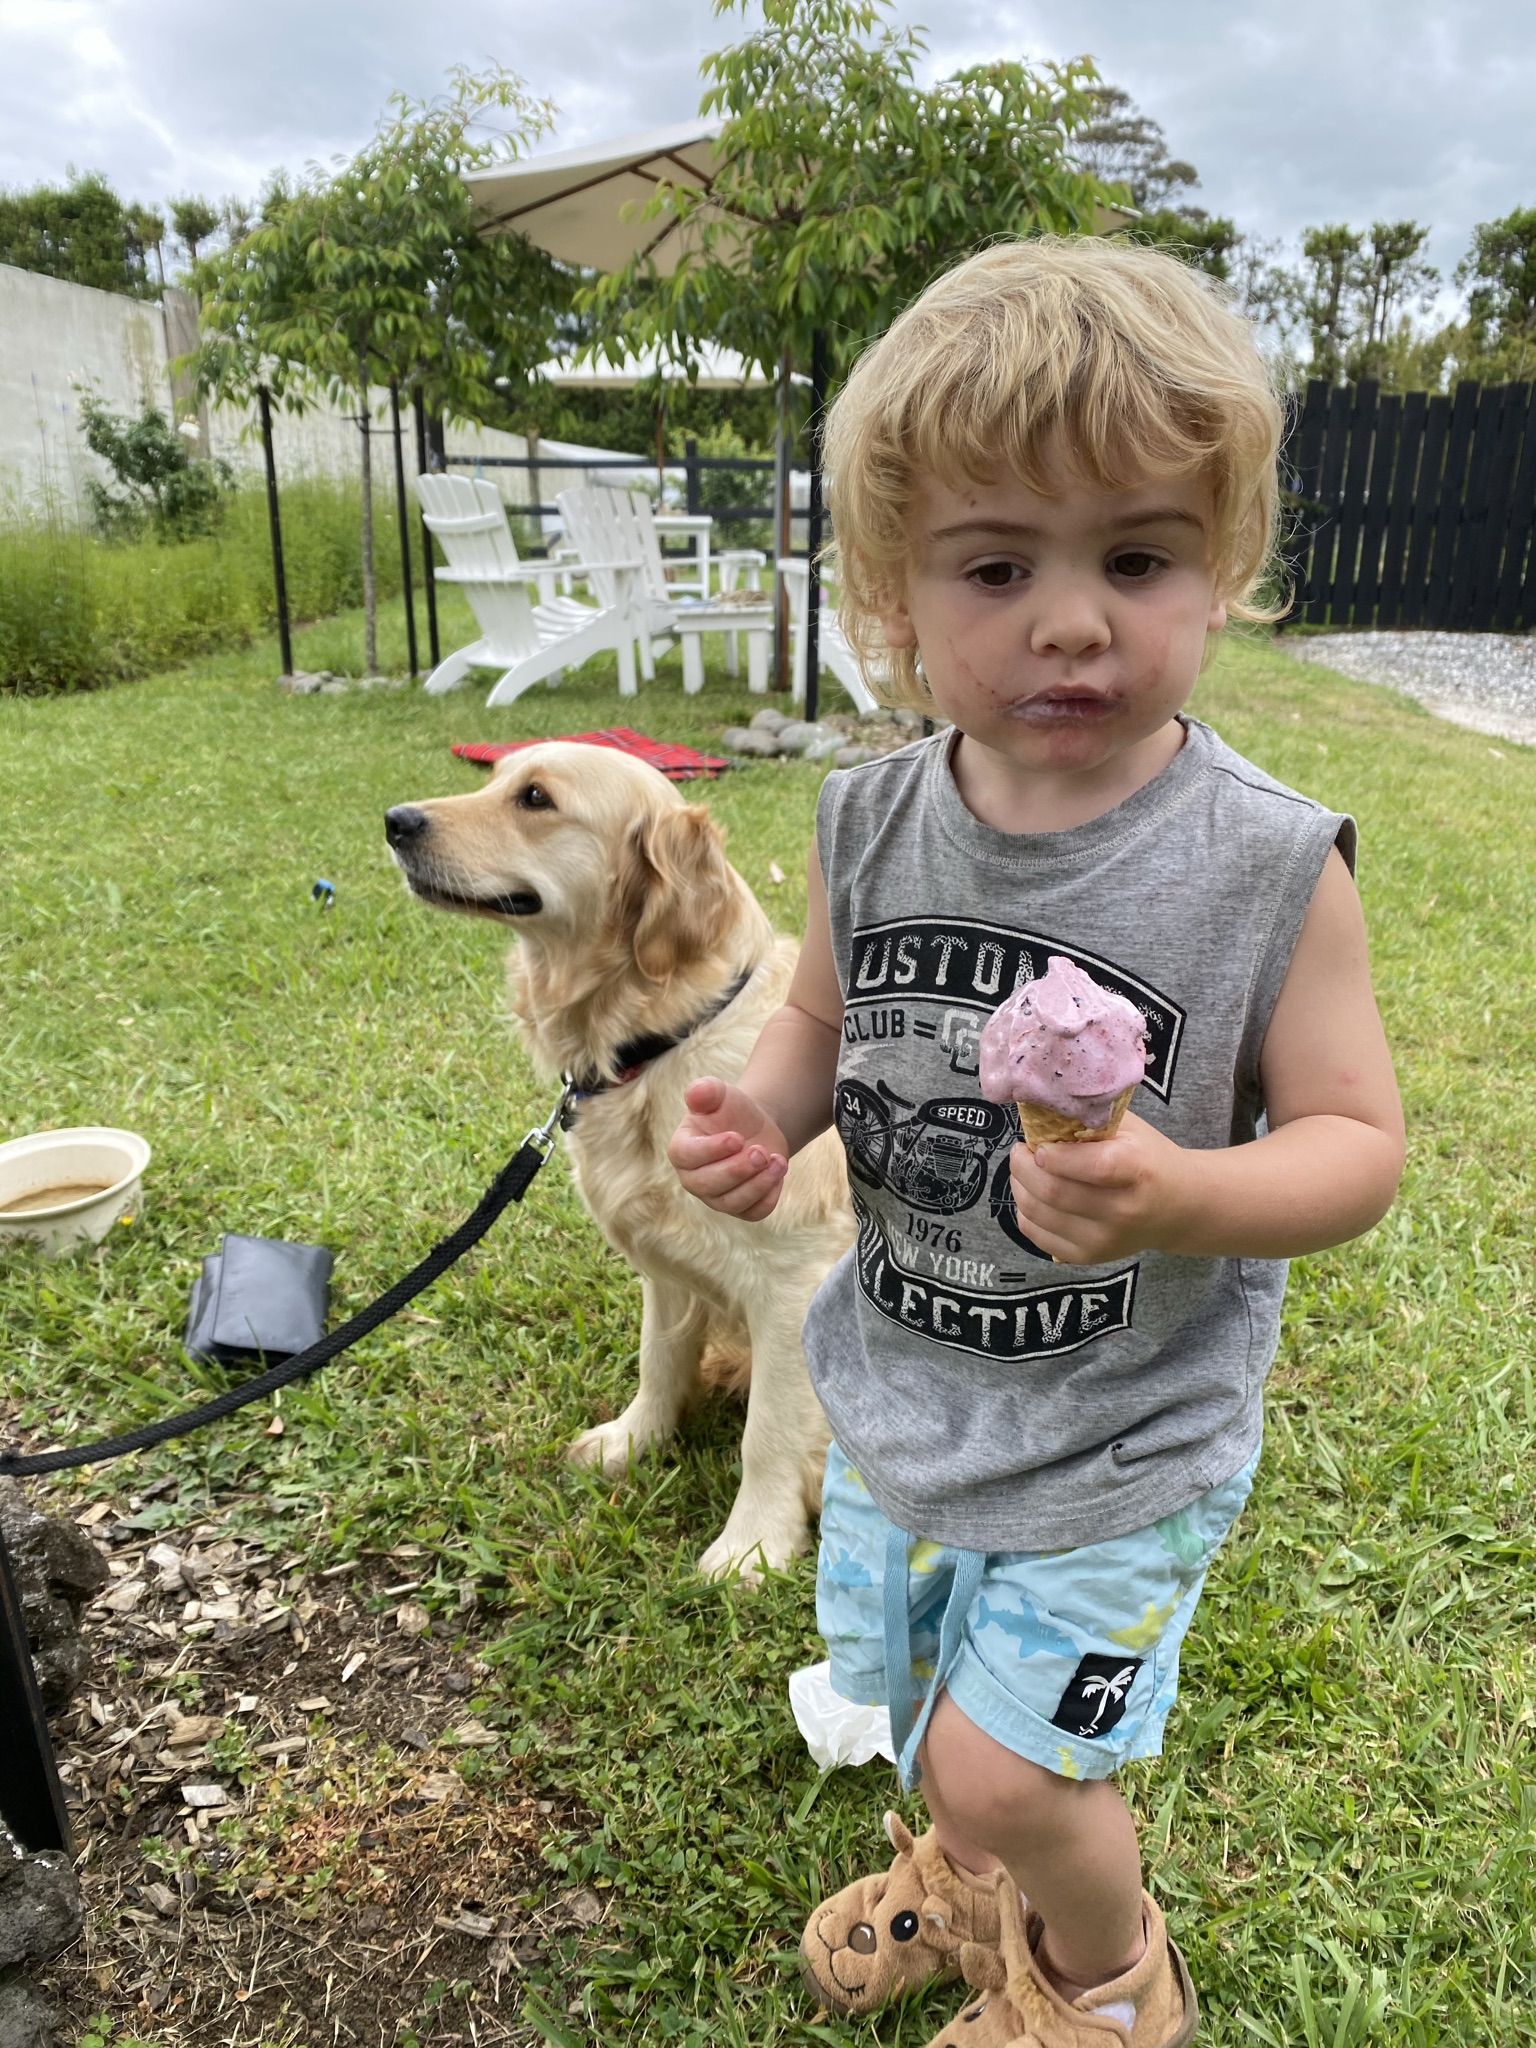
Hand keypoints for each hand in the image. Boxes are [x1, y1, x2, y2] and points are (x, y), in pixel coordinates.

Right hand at [668, 1076, 789, 1220]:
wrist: (753, 1127)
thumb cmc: (730, 1109)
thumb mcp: (720, 1093)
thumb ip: (706, 1090)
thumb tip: (696, 1093)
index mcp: (682, 1149)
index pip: (687, 1157)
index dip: (712, 1150)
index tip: (737, 1137)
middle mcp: (694, 1178)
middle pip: (708, 1185)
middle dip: (738, 1170)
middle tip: (761, 1151)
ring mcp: (716, 1197)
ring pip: (732, 1203)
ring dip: (758, 1184)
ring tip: (778, 1161)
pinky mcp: (740, 1207)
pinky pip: (754, 1213)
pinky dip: (769, 1196)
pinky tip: (778, 1172)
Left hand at [1008, 1111, 1196, 1264]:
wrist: (1177, 1208)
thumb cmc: (1147, 1158)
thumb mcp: (1129, 1128)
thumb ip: (1089, 1118)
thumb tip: (1038, 1110)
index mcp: (1137, 1170)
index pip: (1093, 1166)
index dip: (1055, 1155)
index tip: (1039, 1143)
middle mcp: (1122, 1210)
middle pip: (1053, 1191)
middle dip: (1023, 1166)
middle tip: (1021, 1151)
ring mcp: (1104, 1239)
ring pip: (1037, 1213)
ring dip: (1019, 1186)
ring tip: (1024, 1169)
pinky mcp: (1087, 1256)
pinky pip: (1035, 1234)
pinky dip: (1025, 1211)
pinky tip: (1033, 1194)